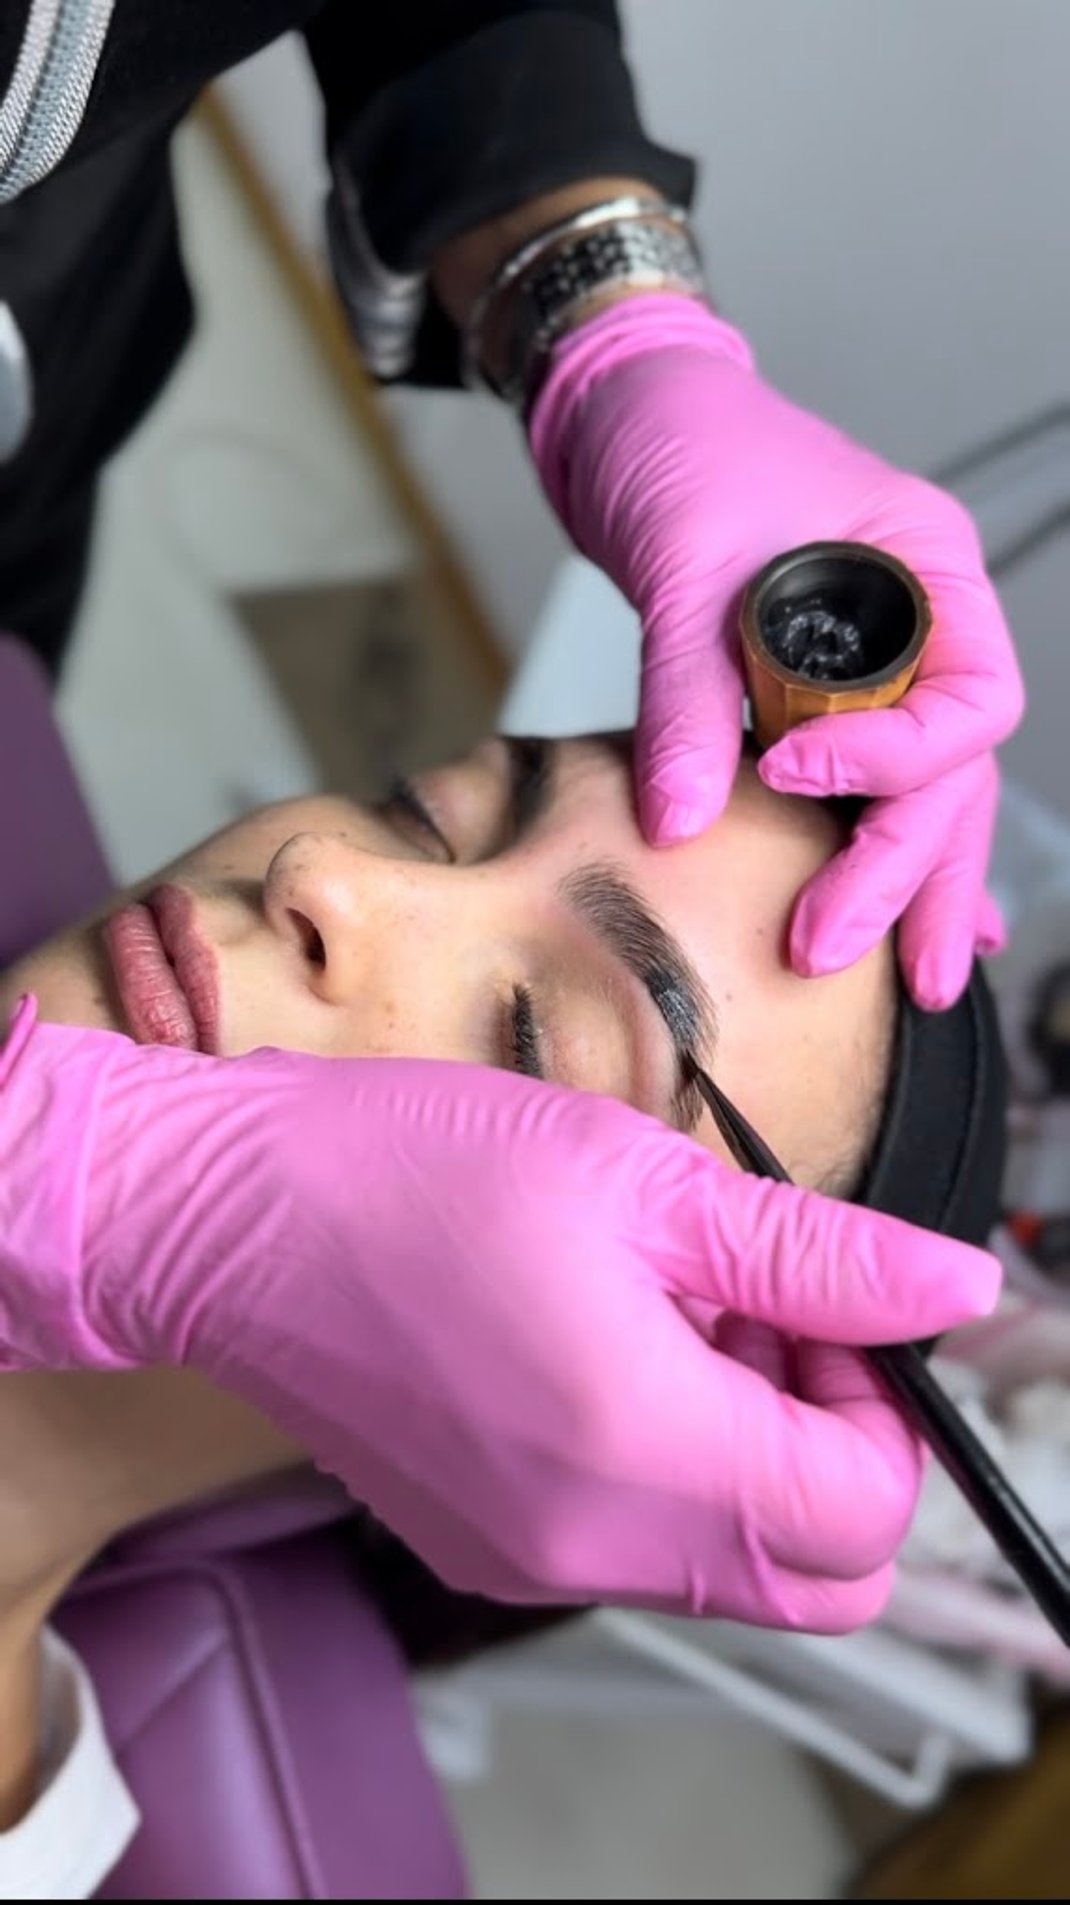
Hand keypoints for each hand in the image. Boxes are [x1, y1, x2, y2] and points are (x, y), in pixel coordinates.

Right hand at [0, 1001, 998, 1627]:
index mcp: (641, 1448)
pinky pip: (636, 1552)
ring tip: (675, 1311)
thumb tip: (950, 1288)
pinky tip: (607, 1347)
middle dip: (836, 1451)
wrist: (229, 1216)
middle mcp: (590, 1543)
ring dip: (750, 1456)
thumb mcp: (643, 1179)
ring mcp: (530, 1563)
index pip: (866, 1511)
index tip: (828, 1309)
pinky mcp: (485, 1550)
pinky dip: (667, 1473)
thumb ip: (820, 1255)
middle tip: (772, 1318)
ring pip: (730, 1568)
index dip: (884, 1405)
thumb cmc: (406, 1171)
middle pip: (817, 1575)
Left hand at [528, 294, 1023, 1006]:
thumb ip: (687, 693)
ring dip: (912, 888)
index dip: (888, 762)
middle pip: (950, 774)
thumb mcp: (685, 558)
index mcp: (926, 570)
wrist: (624, 409)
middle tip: (830, 949)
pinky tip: (910, 926)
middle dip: (902, 872)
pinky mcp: (814, 697)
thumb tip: (680, 823)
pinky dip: (888, 854)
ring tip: (919, 984)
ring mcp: (877, 665)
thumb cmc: (679, 439)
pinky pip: (867, 789)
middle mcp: (920, 626)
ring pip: (923, 798)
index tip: (786, 771)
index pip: (967, 703)